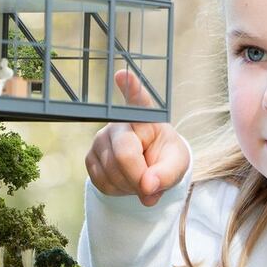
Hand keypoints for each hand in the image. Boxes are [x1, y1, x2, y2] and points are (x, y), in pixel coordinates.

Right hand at [85, 69, 189, 206]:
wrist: (150, 171)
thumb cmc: (166, 160)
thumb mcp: (176, 166)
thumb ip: (167, 175)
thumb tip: (148, 186)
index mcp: (146, 118)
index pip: (138, 101)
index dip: (130, 88)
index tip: (122, 74)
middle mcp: (119, 124)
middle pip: (124, 155)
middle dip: (139, 179)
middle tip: (151, 186)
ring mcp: (101, 139)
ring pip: (111, 172)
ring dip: (130, 187)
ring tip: (140, 180)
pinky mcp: (90, 157)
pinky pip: (101, 182)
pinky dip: (117, 191)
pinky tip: (126, 183)